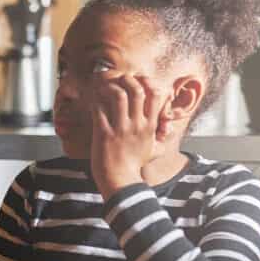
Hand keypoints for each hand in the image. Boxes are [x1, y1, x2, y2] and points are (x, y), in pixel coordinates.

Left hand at [91, 74, 168, 198]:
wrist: (120, 181)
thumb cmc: (135, 166)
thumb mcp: (154, 151)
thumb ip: (160, 138)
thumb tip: (167, 131)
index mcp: (150, 126)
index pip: (156, 95)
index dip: (146, 82)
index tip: (137, 79)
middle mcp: (137, 125)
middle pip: (136, 90)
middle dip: (127, 80)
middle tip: (118, 79)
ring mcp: (120, 129)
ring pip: (118, 96)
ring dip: (109, 87)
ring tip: (103, 87)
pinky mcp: (104, 133)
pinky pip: (99, 109)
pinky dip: (95, 100)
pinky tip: (93, 99)